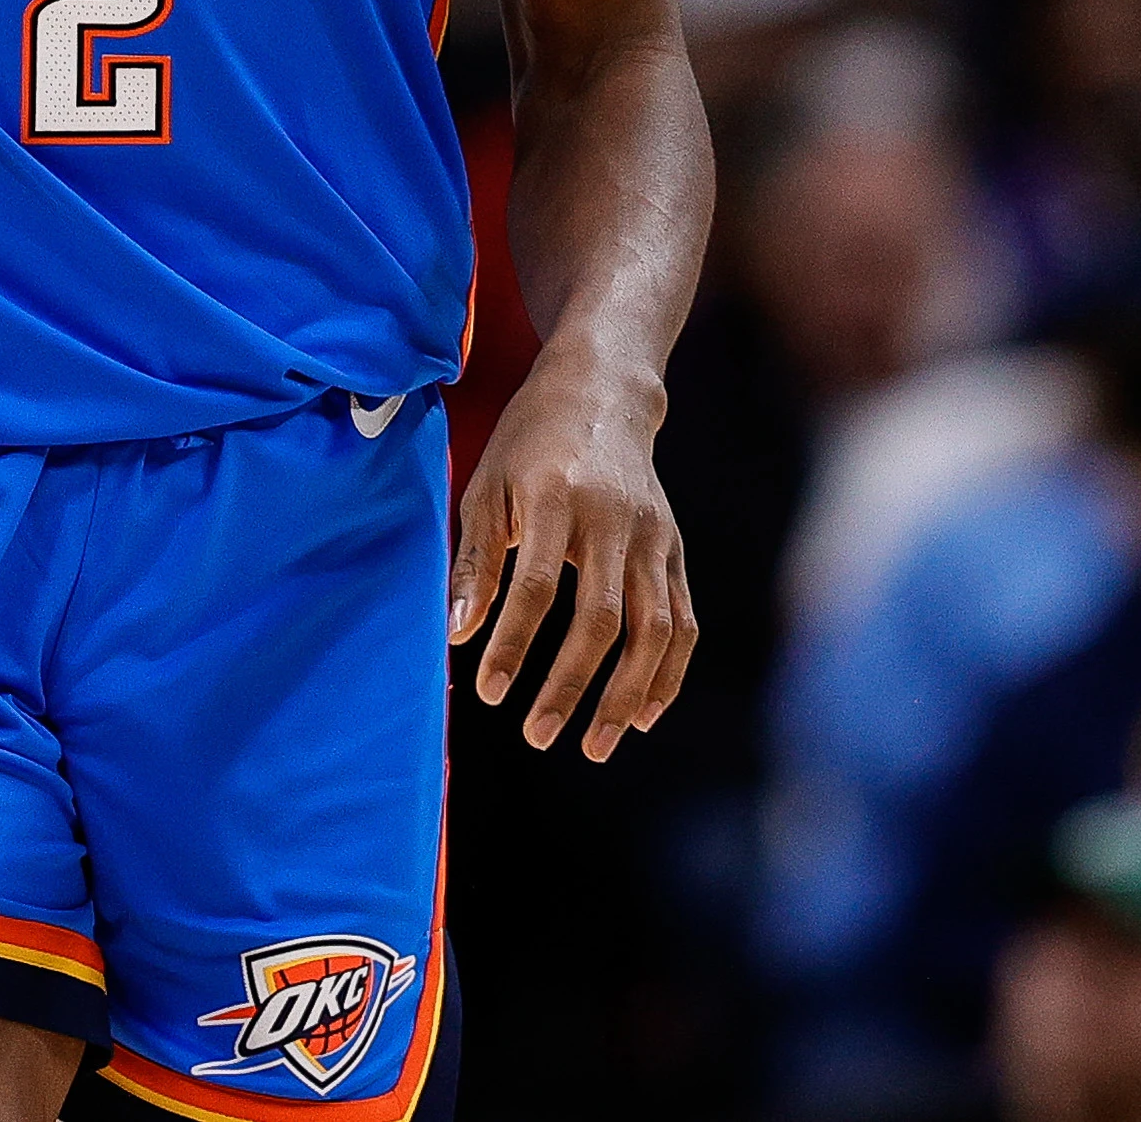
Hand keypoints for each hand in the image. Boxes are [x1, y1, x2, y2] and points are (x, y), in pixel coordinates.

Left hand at [449, 350, 693, 759]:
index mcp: (558, 498)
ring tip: (596, 746)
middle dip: (572, 686)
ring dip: (628, 695)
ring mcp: (655, 537)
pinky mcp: (674, 551)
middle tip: (537, 735)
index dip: (514, 644)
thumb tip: (458, 634)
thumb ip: (474, 562)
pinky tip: (643, 716)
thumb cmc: (529, 444)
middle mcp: (615, 520)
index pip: (537, 586)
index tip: (490, 691)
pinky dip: (667, 674)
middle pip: (604, 619)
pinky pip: (683, 623)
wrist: (602, 395)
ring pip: (655, 630)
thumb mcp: (486, 486)